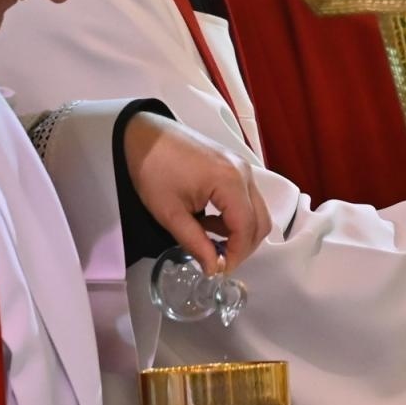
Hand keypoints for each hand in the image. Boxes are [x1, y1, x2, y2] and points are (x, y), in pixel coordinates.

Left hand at [123, 113, 271, 271]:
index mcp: (229, 182)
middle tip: (218, 260)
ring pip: (257, 210)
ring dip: (240, 231)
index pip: (246, 228)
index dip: (236, 255)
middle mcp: (243, 172)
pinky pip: (247, 198)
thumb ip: (195, 243)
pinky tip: (210, 219)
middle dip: (243, 246)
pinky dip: (235, 216)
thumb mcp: (170, 213)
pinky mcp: (234, 165)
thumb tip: (213, 268)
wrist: (144, 135)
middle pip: (260, 221)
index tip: (218, 270)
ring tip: (209, 238)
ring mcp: (241, 167)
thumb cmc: (153, 169)